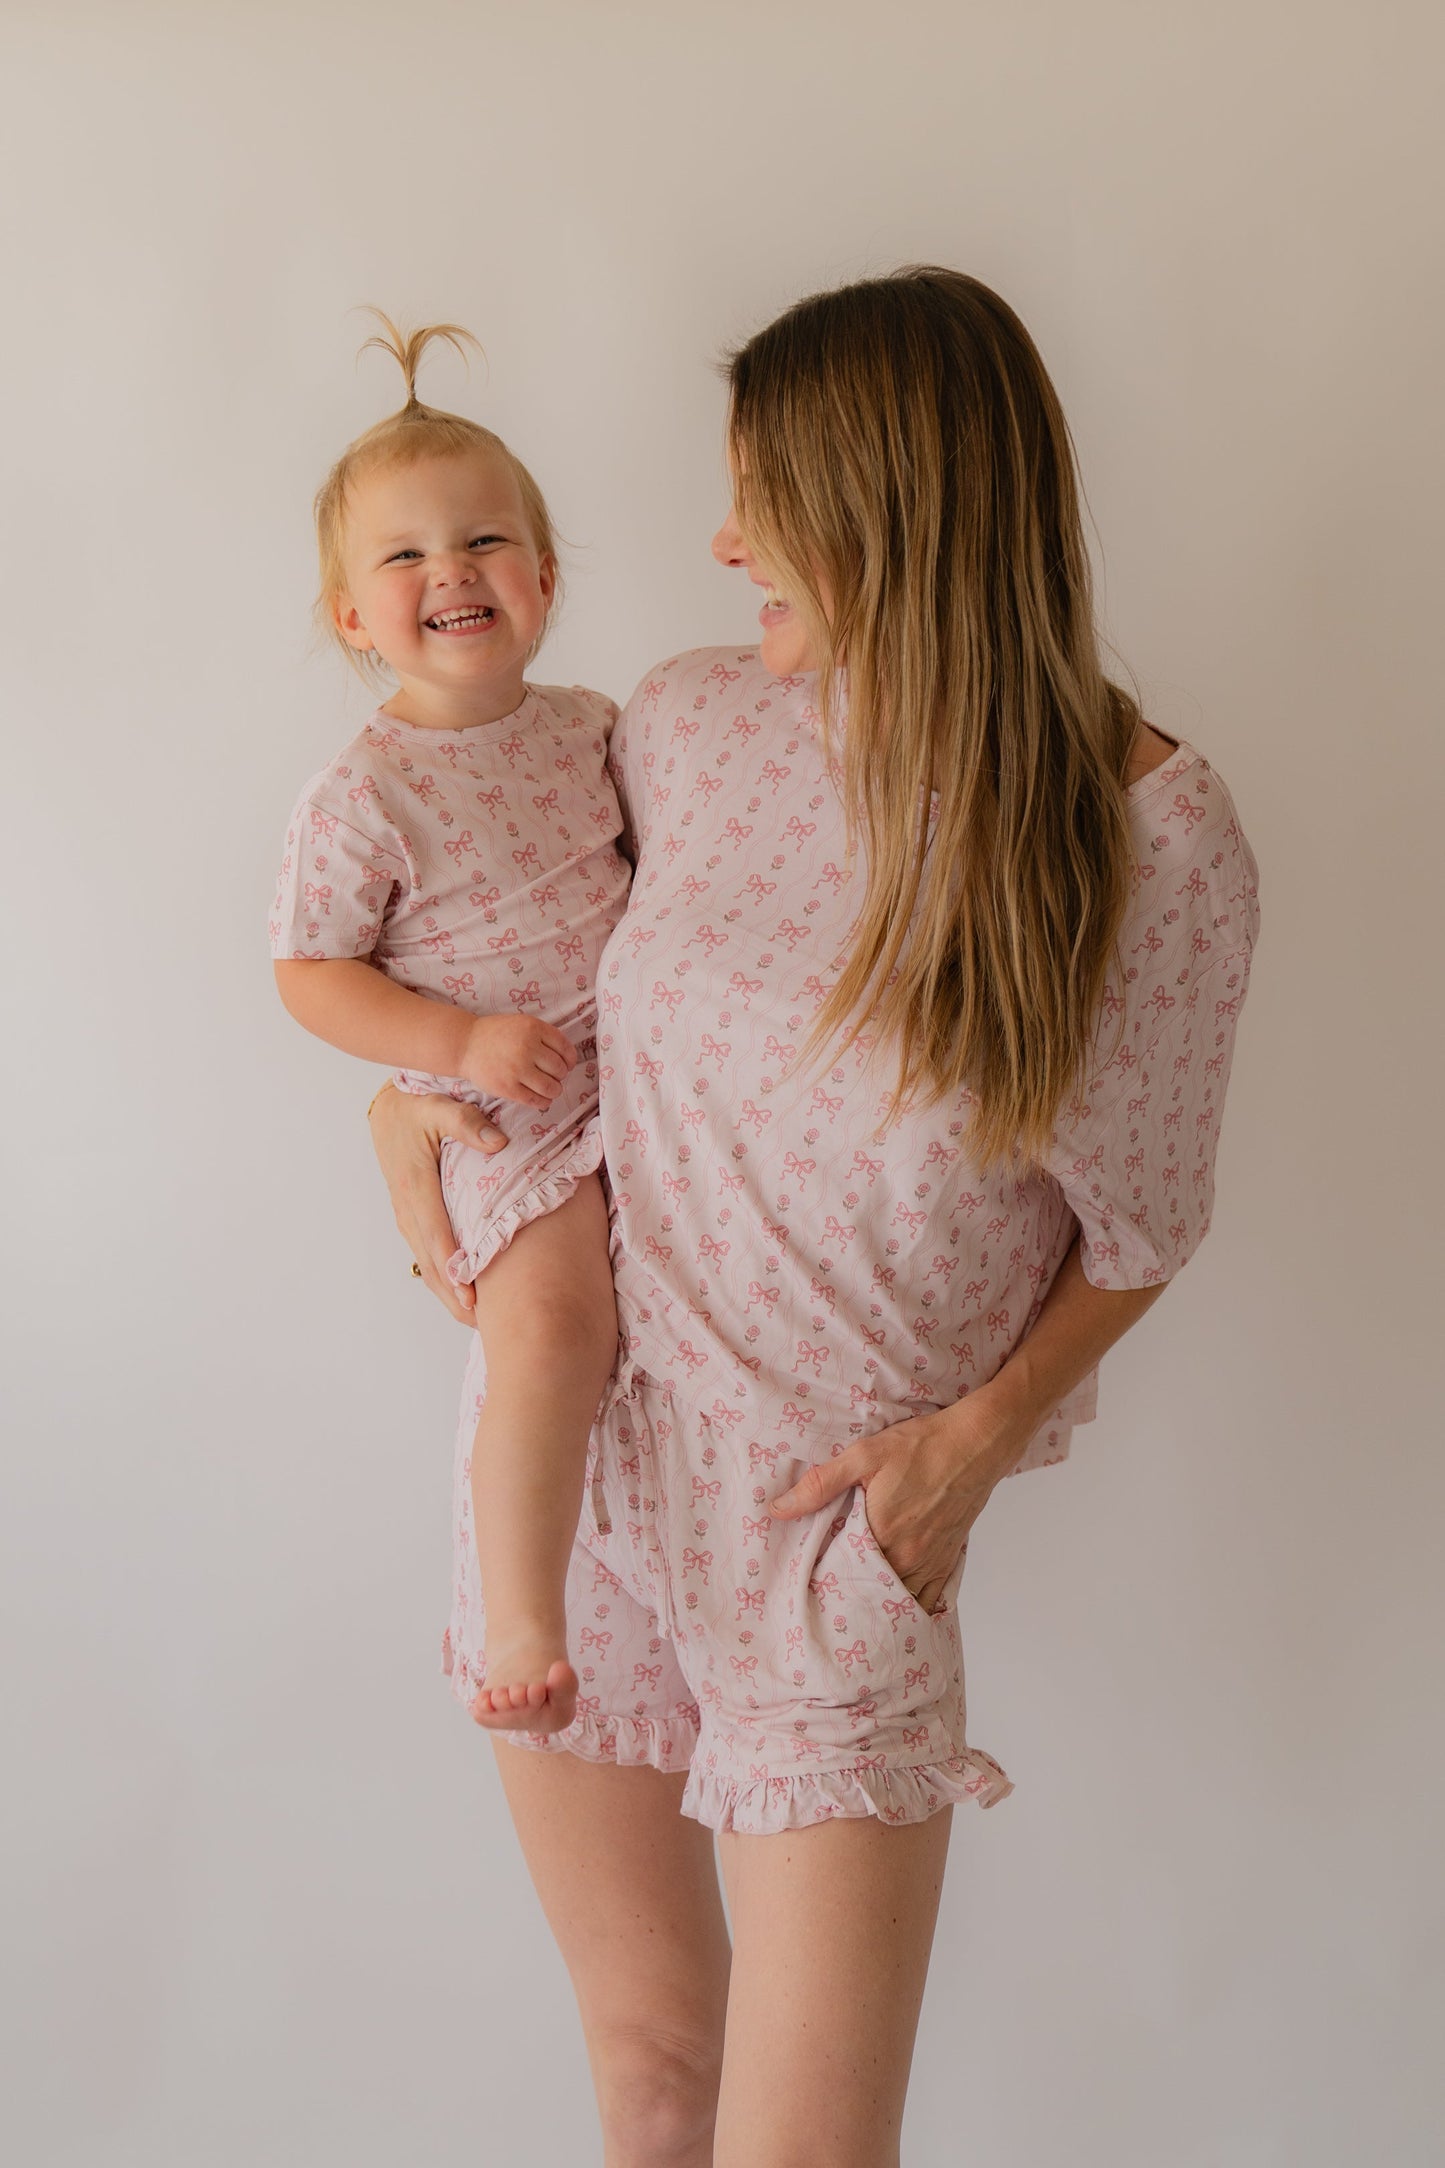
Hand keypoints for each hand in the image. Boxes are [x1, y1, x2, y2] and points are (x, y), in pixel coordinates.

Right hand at [368, 1082, 507, 1321]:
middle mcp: (407, 1207)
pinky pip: (426, 1255)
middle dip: (454, 1294)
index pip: (436, 1235)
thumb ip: (468, 1122)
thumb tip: (498, 1142)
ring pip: (427, 1263)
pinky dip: (442, 1278)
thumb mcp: (440, 1106)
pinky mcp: (410, 1218)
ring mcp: (406, 1216)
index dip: (454, 1269)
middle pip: (431, 1261)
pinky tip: (461, 1296)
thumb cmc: (418, 1106)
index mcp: (415, 1185)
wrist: (390, 1109)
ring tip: (476, 1321)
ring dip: (448, 1292)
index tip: (472, 1297)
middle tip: (482, 1324)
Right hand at [459, 1013, 578, 1108]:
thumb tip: (568, 1059)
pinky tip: (541, 1099)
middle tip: (553, 1077)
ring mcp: (517, 1068)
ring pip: (551, 1087)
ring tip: (549, 1089)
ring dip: (554, 1091)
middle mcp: (527, 1047)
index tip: (567, 1065)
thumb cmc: (496, 1035)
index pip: (565, 1048)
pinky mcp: (508, 1088)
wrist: (465, 1045)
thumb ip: (543, 1036)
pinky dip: (543, 1102)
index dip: (570, 1060)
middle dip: (560, 1076)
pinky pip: (536, 1100)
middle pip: (560, 1069)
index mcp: (533, 1028)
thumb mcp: (522, 1023)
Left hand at [768, 1393, 1027, 1618]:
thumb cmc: (922, 1446)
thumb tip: (778, 1509)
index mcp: (882, 1534)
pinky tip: (895, 1605)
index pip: (843, 1574)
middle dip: (849, 1597)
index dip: (824, 1581)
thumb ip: (820, 1485)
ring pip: (899, 1600)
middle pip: (871, 1593)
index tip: (806, 1583)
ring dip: (879, 1603)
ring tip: (855, 1604)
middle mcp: (908, 1556)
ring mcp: (932, 1562)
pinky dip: (910, 1604)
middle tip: (826, 1598)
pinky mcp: (949, 1559)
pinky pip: (928, 1597)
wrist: (978, 1443)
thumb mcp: (864, 1455)